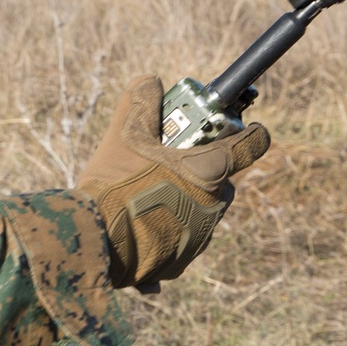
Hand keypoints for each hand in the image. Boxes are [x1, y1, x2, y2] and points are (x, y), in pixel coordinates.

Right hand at [77, 76, 268, 287]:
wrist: (96, 240)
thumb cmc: (116, 182)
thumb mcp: (126, 131)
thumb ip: (143, 101)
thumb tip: (152, 81)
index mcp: (208, 172)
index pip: (251, 145)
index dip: (251, 132)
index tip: (247, 127)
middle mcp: (213, 208)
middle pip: (221, 179)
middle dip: (200, 167)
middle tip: (168, 158)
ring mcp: (199, 239)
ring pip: (200, 209)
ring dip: (182, 198)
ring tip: (144, 193)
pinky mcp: (180, 264)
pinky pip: (179, 238)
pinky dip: (165, 229)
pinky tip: (137, 224)